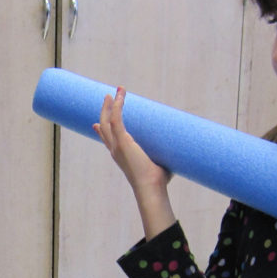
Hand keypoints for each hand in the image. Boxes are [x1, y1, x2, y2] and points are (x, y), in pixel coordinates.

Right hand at [93, 86, 176, 238]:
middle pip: (104, 127)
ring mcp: (117, 145)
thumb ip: (164, 158)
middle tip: (108, 97)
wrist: (151, 187)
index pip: (107, 142)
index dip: (101, 132)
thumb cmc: (158, 181)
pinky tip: (120, 95)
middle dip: (105, 111)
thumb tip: (180, 155)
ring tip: (117, 90)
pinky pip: (116, 118)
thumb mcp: (159, 165)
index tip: (96, 125)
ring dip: (111, 104)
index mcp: (121, 156)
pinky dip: (117, 105)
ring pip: (107, 119)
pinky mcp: (122, 141)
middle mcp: (115, 150)